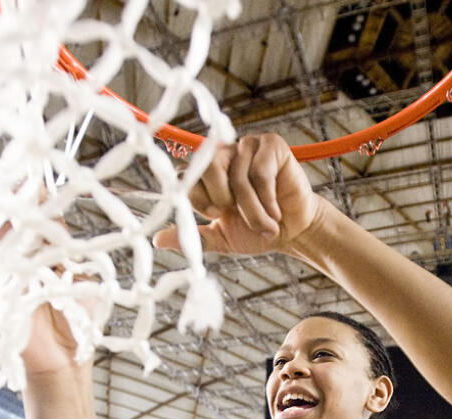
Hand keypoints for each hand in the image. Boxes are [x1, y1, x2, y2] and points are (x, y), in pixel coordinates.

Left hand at [155, 133, 328, 255]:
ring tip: (266, 226)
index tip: (215, 214)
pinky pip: (261, 173)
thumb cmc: (257, 232)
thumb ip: (193, 236)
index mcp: (207, 174)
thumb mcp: (221, 237)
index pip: (186, 175)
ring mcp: (247, 147)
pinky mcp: (272, 145)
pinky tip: (276, 212)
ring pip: (238, 177)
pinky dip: (267, 200)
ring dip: (252, 210)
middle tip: (236, 214)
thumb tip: (157, 240)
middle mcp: (224, 155)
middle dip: (221, 198)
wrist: (294, 232)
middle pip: (207, 167)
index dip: (198, 198)